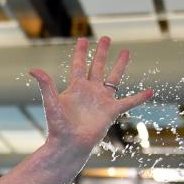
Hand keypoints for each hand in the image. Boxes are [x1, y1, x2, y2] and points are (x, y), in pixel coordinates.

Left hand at [29, 37, 152, 154]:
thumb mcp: (52, 103)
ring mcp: (101, 100)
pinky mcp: (111, 111)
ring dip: (120, 65)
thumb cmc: (58, 127)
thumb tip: (33, 69)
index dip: (80, 52)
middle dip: (101, 52)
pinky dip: (139, 97)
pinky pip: (128, 102)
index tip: (82, 39)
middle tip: (106, 38)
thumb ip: (46, 85)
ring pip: (113, 78)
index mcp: (75, 88)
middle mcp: (89, 91)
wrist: (69, 145)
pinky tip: (150, 91)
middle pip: (96, 66)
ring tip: (126, 51)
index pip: (78, 65)